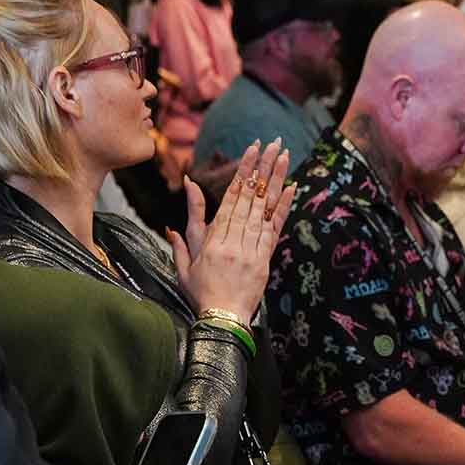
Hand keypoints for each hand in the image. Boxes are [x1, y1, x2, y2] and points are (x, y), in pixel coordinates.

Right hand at [168, 141, 294, 324]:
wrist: (222, 321)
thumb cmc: (200, 295)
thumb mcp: (184, 266)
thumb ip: (181, 238)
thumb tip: (173, 219)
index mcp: (212, 240)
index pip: (229, 199)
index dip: (241, 173)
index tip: (250, 152)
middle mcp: (232, 241)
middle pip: (249, 197)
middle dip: (260, 168)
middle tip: (271, 143)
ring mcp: (250, 250)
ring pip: (263, 209)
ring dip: (274, 181)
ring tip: (283, 156)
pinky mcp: (264, 261)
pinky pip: (274, 230)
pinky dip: (282, 208)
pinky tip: (291, 188)